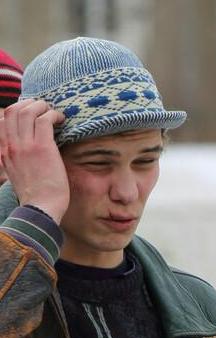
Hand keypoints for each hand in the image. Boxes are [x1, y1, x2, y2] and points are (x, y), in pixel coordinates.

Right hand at [0, 99, 67, 220]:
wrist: (40, 208)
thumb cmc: (35, 194)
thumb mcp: (17, 173)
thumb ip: (16, 158)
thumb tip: (27, 149)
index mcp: (4, 151)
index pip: (2, 119)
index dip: (17, 110)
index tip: (32, 113)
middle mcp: (11, 145)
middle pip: (13, 110)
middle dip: (30, 103)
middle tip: (45, 110)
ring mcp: (25, 146)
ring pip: (28, 111)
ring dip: (43, 107)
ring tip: (54, 114)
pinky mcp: (42, 148)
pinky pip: (44, 119)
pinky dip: (54, 115)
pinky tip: (61, 120)